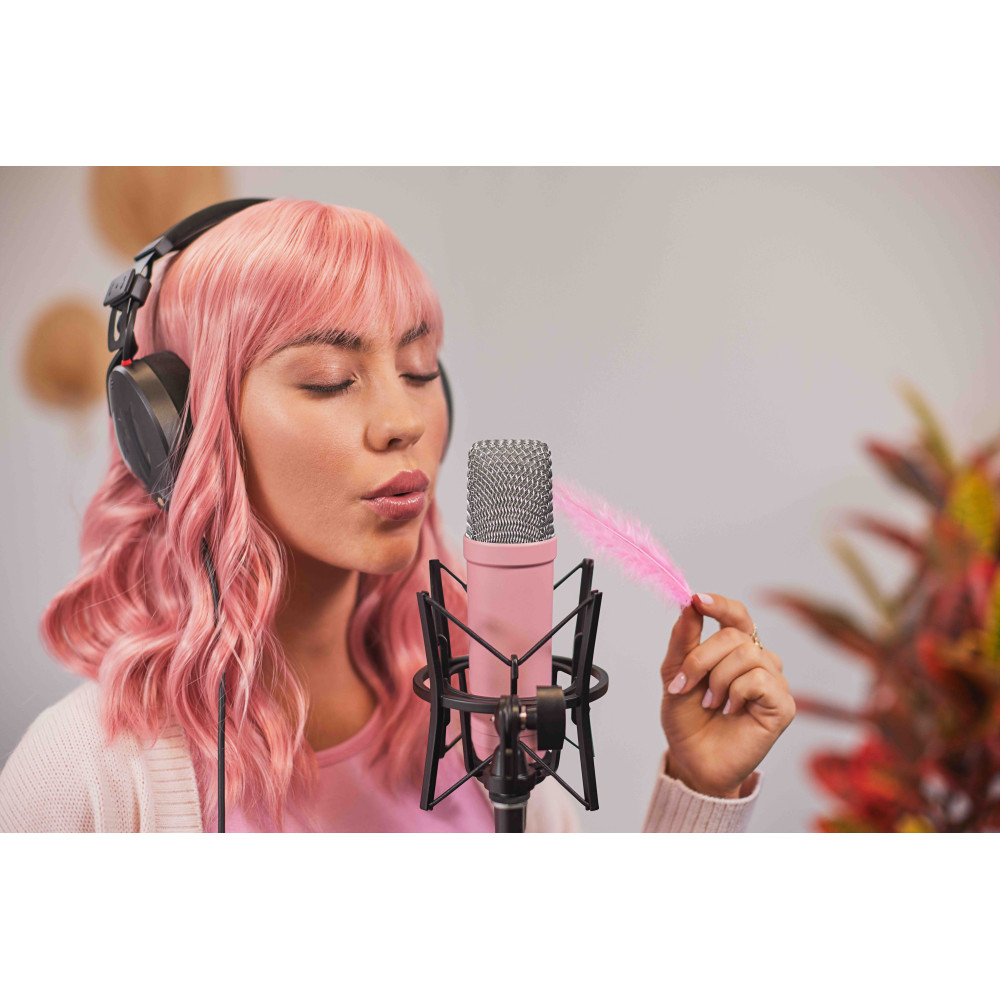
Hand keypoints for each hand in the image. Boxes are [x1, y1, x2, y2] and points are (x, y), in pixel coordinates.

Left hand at [659, 592, 794, 797]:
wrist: (693, 760)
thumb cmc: (688, 719)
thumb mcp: (675, 674)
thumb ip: (683, 640)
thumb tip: (690, 606)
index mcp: (734, 650)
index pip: (737, 615)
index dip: (720, 605)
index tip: (697, 600)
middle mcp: (759, 661)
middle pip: (734, 636)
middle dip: (701, 658)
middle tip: (684, 684)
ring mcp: (773, 682)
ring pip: (747, 655)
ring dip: (717, 679)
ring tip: (711, 703)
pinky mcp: (783, 705)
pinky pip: (759, 679)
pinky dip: (736, 692)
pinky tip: (730, 710)